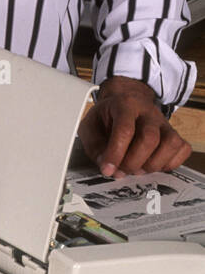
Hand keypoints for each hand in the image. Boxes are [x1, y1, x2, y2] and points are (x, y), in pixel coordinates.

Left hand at [77, 77, 192, 176]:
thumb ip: (94, 145)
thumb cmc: (107, 117)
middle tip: (121, 171)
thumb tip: (106, 165)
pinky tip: (153, 165)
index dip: (116, 153)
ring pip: (170, 144)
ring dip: (153, 164)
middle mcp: (148, 112)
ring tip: (137, 170)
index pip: (125, 130)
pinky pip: (182, 149)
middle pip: (149, 138)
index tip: (108, 170)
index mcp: (124, 105)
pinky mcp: (175, 133)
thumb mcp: (90, 126)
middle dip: (133, 161)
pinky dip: (170, 163)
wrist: (126, 102)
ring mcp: (165, 123)